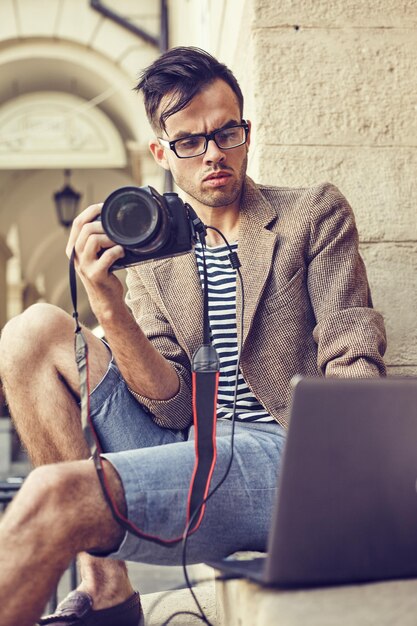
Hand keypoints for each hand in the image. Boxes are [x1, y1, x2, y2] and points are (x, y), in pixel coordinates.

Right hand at [66, 203, 126, 320]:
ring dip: (111, 238)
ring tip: (119, 244)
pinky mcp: (96, 274)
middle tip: (116, 231)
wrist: (106, 299)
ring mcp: (84, 266)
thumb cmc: (104, 273)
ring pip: (94, 239)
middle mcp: (75, 256)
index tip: (105, 207)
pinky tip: (122, 253)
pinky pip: (108, 255)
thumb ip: (96, 239)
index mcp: (73, 248)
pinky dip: (118, 251)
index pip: (78, 222)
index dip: (91, 211)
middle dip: (104, 225)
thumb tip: (109, 217)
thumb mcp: (95, 254)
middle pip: (86, 228)